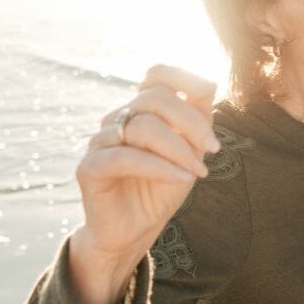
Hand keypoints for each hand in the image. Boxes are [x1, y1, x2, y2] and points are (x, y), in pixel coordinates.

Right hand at [69, 65, 218, 303]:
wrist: (138, 228)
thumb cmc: (163, 186)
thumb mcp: (190, 150)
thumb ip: (197, 118)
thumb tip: (209, 83)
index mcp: (140, 110)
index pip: (156, 75)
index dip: (184, 79)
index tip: (211, 104)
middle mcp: (118, 119)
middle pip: (154, 98)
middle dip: (191, 122)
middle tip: (213, 149)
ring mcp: (100, 141)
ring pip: (143, 127)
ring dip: (180, 149)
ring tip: (198, 171)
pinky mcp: (89, 167)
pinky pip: (126, 157)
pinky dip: (160, 166)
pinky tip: (181, 178)